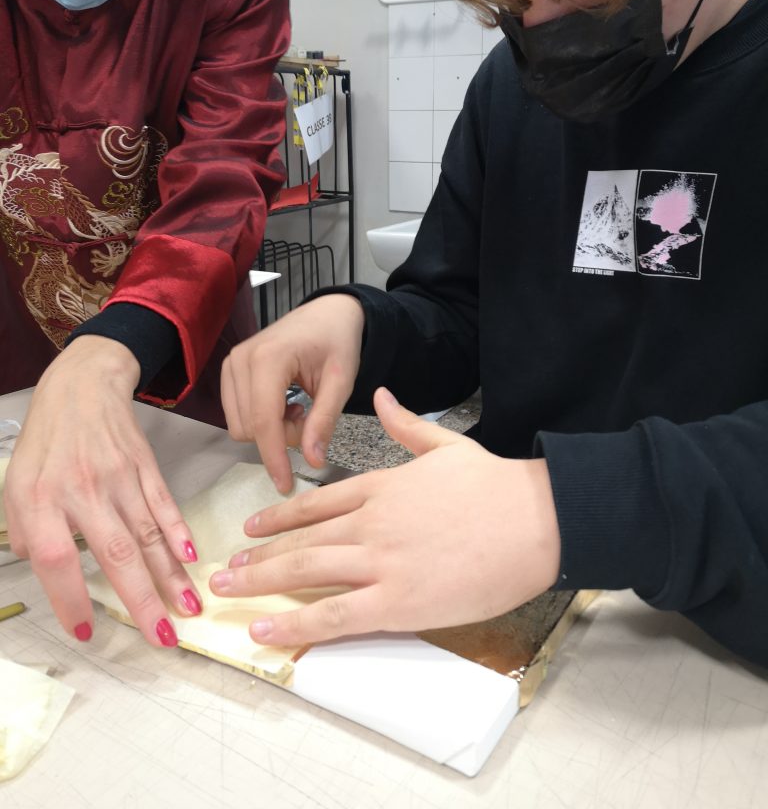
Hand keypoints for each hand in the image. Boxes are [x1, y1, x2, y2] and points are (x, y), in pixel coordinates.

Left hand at [4, 336, 202, 646]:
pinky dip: (179, 532)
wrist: (83, 384)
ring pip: (148, 534)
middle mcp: (83, 489)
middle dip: (143, 600)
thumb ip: (25, 527)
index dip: (70, 599)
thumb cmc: (48, 437)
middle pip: (116, 553)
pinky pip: (164, 505)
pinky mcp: (145, 466)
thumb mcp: (16, 480)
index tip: (86, 631)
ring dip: (171, 576)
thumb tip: (44, 566)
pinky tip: (191, 558)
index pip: (56, 559)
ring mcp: (120, 477)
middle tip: (163, 638)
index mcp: (42, 497)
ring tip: (189, 609)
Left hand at [210, 387, 560, 646]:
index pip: (317, 502)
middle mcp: (371, 522)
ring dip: (261, 583)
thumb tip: (383, 394)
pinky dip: (294, 623)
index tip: (253, 528)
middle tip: (225, 568)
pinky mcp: (397, 602)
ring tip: (227, 592)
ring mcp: (380, 562)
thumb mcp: (446, 444)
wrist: (535, 519)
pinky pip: (334, 615)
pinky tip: (264, 629)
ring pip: (306, 571)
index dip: (279, 517)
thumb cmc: (496, 486)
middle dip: (257, 555)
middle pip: (301, 539)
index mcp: (382, 486)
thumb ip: (406, 424)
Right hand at [221, 294, 364, 492]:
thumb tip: (312, 462)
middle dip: (281, 437)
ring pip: (240, 425)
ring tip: (298, 410)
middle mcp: (240, 359)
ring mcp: (230, 363)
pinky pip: (236, 414)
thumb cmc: (337, 342)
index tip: (285, 485)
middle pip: (250, 428)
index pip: (263, 421)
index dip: (274, 457)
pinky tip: (284, 404)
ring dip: (271, 430)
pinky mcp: (229, 370)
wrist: (327, 313)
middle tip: (309, 419)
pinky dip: (261, 420)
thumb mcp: (341, 382)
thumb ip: (324, 421)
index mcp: (269, 358)